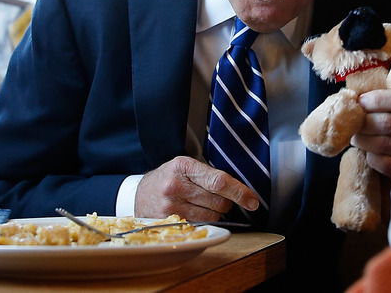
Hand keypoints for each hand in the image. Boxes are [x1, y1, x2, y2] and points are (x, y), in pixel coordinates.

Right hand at [134, 156, 259, 219]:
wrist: (138, 194)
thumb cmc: (168, 178)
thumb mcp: (185, 168)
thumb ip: (209, 176)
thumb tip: (240, 192)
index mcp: (184, 166)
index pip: (219, 181)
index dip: (239, 192)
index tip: (252, 201)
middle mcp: (176, 185)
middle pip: (219, 201)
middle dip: (225, 203)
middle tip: (215, 198)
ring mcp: (170, 205)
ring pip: (212, 216)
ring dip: (214, 213)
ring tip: (199, 204)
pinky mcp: (168, 221)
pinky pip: (200, 225)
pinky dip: (203, 221)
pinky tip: (191, 213)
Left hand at [352, 89, 390, 178]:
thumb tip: (363, 94)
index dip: (377, 100)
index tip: (361, 100)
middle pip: (389, 123)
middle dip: (365, 120)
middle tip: (354, 118)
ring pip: (384, 144)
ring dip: (363, 138)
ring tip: (357, 134)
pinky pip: (385, 163)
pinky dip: (371, 156)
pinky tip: (369, 151)